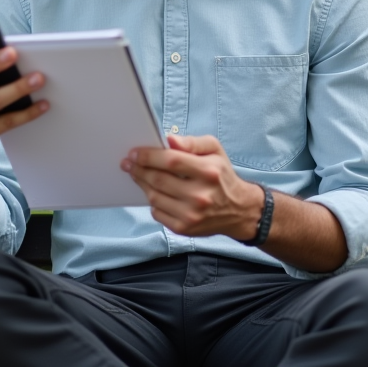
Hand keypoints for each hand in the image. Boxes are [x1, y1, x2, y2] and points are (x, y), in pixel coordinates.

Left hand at [121, 135, 262, 239]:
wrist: (238, 210)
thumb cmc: (222, 176)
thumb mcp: (215, 151)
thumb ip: (193, 142)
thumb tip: (170, 140)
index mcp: (209, 171)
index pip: (171, 161)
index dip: (149, 156)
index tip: (134, 153)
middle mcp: (200, 195)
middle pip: (159, 179)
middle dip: (139, 169)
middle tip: (129, 163)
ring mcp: (191, 214)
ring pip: (154, 197)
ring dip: (143, 184)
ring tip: (138, 175)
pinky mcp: (184, 228)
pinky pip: (157, 213)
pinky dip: (152, 201)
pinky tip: (154, 192)